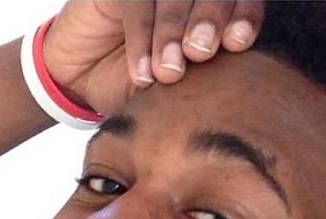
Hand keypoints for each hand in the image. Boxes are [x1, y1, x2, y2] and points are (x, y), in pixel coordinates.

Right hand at [43, 0, 264, 113]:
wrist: (82, 84)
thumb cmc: (137, 90)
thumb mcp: (176, 95)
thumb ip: (205, 87)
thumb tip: (238, 102)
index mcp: (212, 18)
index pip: (240, 3)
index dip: (244, 15)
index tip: (237, 42)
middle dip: (209, 20)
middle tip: (200, 53)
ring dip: (173, 32)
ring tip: (168, 72)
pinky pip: (137, 4)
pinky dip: (142, 38)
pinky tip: (143, 73)